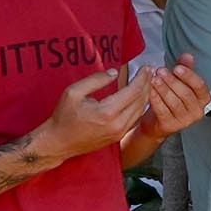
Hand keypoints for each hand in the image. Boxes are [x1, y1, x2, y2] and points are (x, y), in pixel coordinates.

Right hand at [42, 67, 156, 159]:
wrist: (59, 143)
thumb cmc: (63, 117)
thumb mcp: (73, 93)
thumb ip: (96, 80)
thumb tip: (115, 72)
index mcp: (107, 112)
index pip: (133, 91)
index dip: (142, 78)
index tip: (147, 67)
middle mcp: (118, 124)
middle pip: (141, 100)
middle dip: (148, 84)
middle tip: (151, 71)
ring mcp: (120, 132)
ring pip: (141, 110)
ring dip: (146, 94)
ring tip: (148, 80)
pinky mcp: (119, 136)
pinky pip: (135, 118)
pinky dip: (140, 105)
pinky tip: (140, 95)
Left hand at [142, 53, 210, 139]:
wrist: (155, 121)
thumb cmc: (169, 99)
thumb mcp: (178, 82)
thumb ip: (184, 68)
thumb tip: (188, 55)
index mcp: (203, 99)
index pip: (200, 86)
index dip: (189, 76)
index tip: (176, 68)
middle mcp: (198, 111)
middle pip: (186, 93)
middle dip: (172, 81)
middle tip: (160, 71)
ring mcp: (186, 121)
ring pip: (174, 102)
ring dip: (163, 89)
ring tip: (154, 79)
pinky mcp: (172, 126)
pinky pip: (163, 111)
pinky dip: (156, 100)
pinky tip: (150, 91)